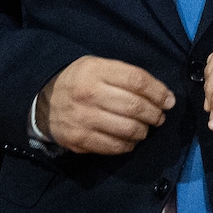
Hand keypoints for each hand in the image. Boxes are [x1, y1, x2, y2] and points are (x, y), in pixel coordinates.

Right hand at [40, 56, 173, 154]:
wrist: (43, 102)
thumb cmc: (79, 81)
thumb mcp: (97, 66)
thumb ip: (126, 75)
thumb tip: (162, 95)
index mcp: (96, 71)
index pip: (137, 80)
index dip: (158, 91)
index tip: (169, 100)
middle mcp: (89, 94)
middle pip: (135, 106)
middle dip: (155, 114)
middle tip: (159, 116)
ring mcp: (83, 118)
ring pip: (128, 129)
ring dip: (144, 131)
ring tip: (145, 128)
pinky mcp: (79, 139)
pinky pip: (114, 146)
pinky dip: (128, 144)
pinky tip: (130, 139)